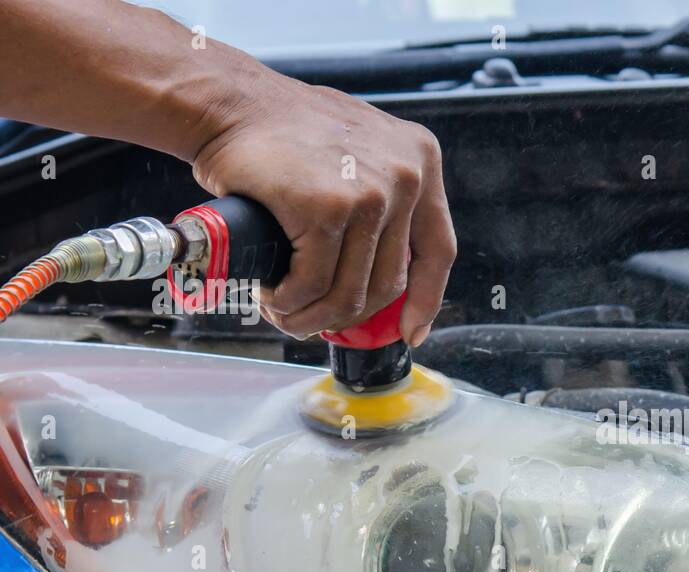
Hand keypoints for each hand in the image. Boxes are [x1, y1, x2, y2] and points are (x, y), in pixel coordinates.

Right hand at [190, 74, 454, 345]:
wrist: (228, 102)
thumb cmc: (281, 130)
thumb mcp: (358, 151)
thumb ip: (383, 200)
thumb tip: (388, 274)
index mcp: (420, 161)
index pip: (438, 250)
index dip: (426, 301)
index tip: (412, 330)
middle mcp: (406, 176)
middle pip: (389, 282)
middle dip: (346, 314)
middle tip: (310, 317)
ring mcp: (370, 194)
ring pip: (351, 292)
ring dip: (312, 315)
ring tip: (283, 309)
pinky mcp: (329, 209)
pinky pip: (313, 283)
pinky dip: (288, 300)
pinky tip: (271, 293)